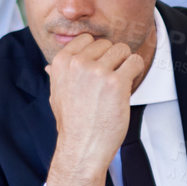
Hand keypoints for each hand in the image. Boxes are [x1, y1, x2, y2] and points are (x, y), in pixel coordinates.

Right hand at [44, 34, 145, 185]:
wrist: (82, 146)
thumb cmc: (72, 123)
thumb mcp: (56, 95)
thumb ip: (57, 77)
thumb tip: (49, 67)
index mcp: (62, 62)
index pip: (87, 39)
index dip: (96, 53)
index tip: (98, 69)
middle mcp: (78, 63)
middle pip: (107, 44)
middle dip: (112, 60)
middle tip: (109, 82)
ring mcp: (98, 72)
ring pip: (123, 50)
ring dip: (125, 65)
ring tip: (119, 84)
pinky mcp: (116, 82)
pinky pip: (135, 62)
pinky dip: (136, 71)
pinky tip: (128, 86)